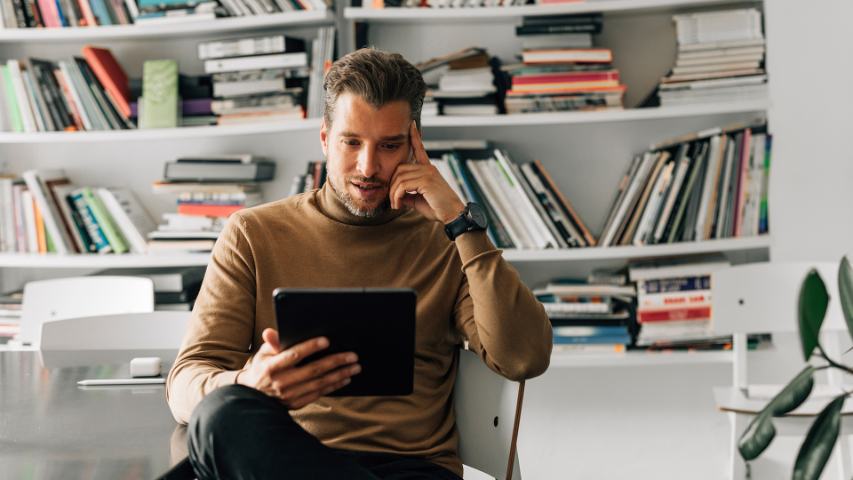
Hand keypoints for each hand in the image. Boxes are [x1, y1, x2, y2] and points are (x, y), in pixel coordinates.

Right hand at [237, 328, 360, 409]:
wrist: (254, 398)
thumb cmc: (262, 369)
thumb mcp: (262, 355)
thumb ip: (271, 343)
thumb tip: (271, 331)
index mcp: (272, 367)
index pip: (294, 355)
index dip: (310, 347)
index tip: (326, 340)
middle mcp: (282, 382)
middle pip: (313, 370)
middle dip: (335, 361)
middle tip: (353, 355)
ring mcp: (290, 395)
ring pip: (320, 383)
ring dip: (340, 375)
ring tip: (355, 367)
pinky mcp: (296, 403)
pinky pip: (319, 394)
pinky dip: (333, 386)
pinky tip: (345, 378)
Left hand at [389, 121, 464, 223]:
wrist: (452, 215)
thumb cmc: (438, 208)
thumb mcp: (418, 199)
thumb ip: (408, 194)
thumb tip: (397, 195)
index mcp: (428, 169)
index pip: (420, 148)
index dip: (415, 136)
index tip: (411, 124)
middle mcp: (428, 168)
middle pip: (400, 168)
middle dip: (392, 185)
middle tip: (392, 200)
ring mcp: (428, 173)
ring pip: (399, 177)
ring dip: (393, 193)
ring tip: (395, 204)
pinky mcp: (426, 180)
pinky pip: (403, 185)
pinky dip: (397, 196)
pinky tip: (398, 205)